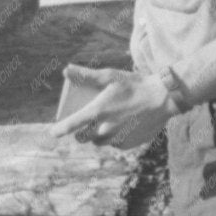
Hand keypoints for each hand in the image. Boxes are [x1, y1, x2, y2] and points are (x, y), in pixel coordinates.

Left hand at [52, 64, 174, 148]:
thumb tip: (65, 70)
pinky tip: (122, 126)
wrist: (163, 98)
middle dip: (81, 132)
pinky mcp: (128, 145)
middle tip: (86, 123)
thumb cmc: (135, 84)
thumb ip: (86, 75)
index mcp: (98, 112)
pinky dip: (114, 138)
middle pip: (84, 137)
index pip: (72, 125)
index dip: (60, 129)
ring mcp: (117, 139)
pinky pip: (115, 144)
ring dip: (97, 135)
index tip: (52, 132)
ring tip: (106, 122)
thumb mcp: (110, 76)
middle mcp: (105, 129)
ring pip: (100, 142)